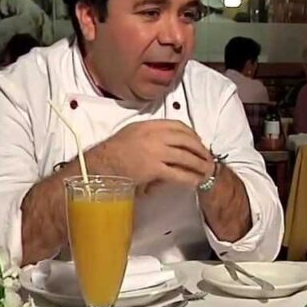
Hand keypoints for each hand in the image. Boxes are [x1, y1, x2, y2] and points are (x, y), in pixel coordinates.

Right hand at [91, 120, 213, 188]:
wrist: (100, 165)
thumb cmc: (113, 151)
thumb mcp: (131, 133)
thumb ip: (149, 134)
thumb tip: (166, 142)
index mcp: (149, 125)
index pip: (178, 125)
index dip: (191, 134)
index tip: (198, 141)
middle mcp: (154, 135)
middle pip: (186, 140)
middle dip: (200, 149)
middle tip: (207, 158)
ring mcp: (155, 151)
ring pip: (185, 157)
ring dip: (199, 164)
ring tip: (206, 171)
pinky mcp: (153, 168)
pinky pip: (177, 173)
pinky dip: (188, 178)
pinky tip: (193, 182)